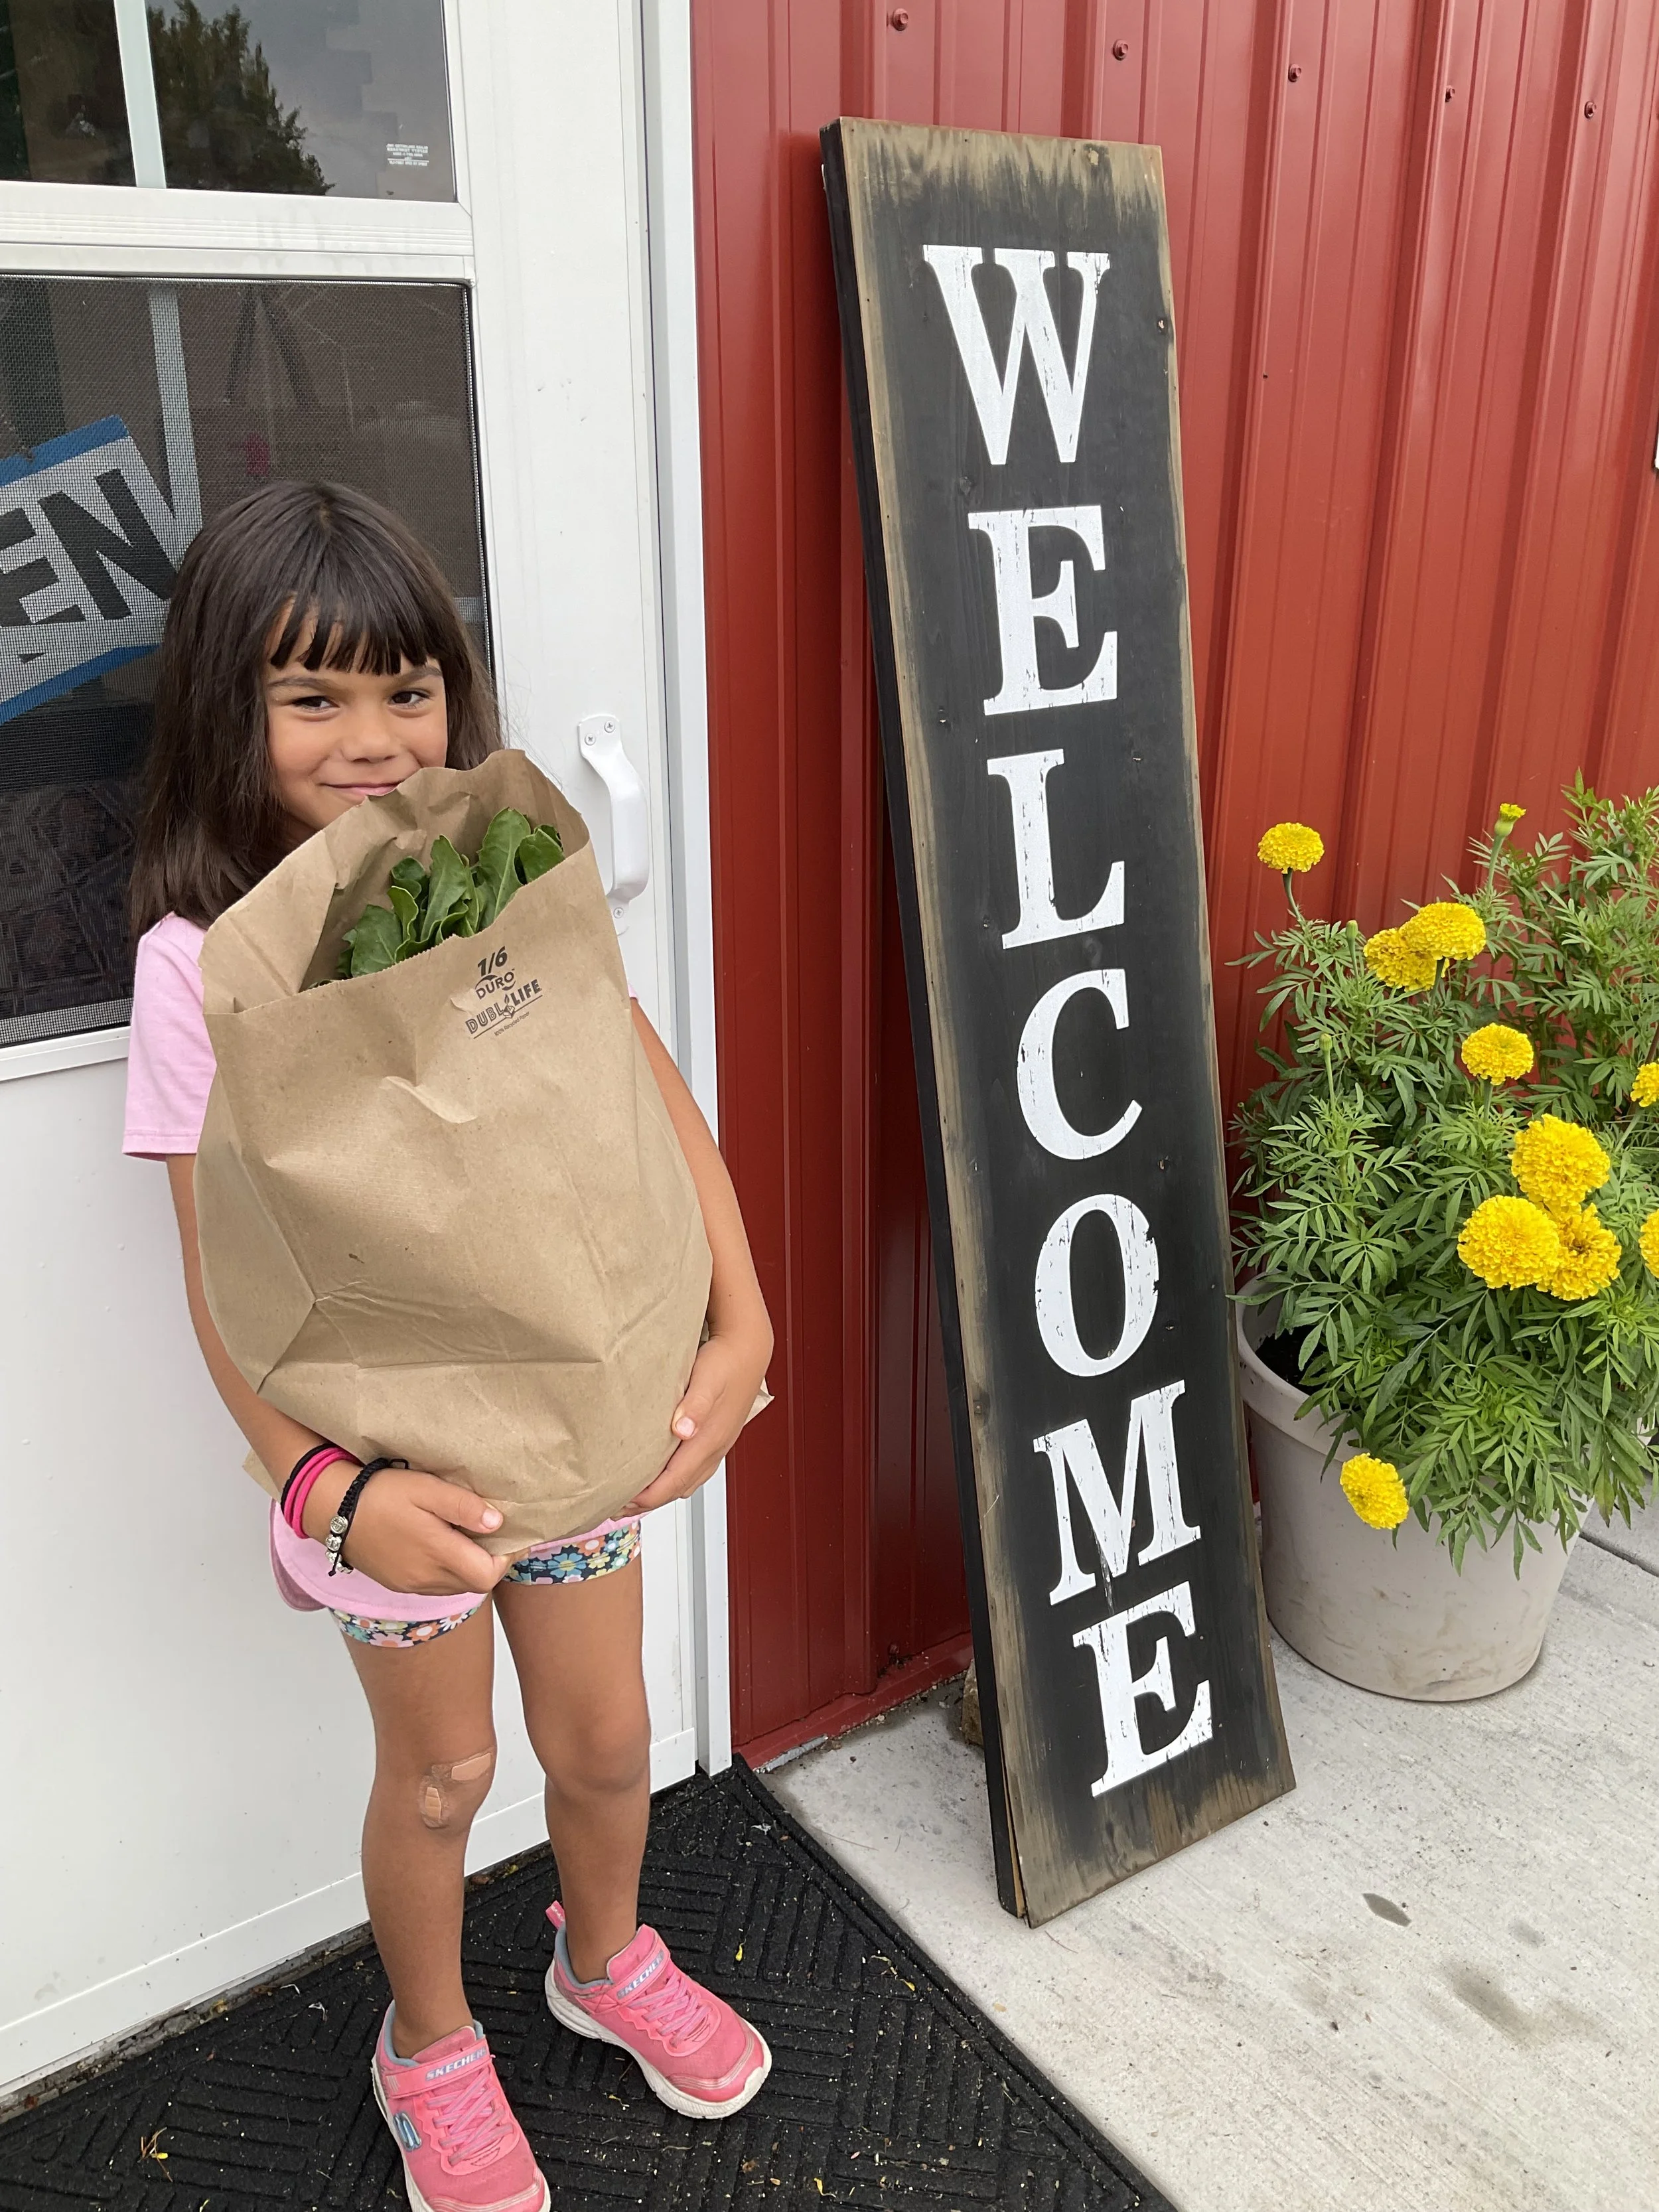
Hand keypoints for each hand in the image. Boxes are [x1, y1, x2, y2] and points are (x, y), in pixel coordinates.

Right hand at [301, 1464, 510, 1596]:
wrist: (333, 1508)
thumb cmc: (381, 1493)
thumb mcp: (425, 1489)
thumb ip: (463, 1507)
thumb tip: (497, 1523)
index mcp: (436, 1554)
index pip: (487, 1575)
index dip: (506, 1558)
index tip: (510, 1535)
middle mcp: (424, 1577)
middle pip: (475, 1584)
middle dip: (490, 1563)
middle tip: (493, 1533)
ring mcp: (409, 1584)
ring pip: (455, 1586)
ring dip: (469, 1568)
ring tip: (469, 1537)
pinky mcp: (397, 1583)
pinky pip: (434, 1585)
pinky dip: (447, 1571)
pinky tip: (443, 1546)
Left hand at [627, 1329, 770, 1512]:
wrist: (748, 1349)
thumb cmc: (725, 1361)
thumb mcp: (708, 1379)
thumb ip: (695, 1406)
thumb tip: (682, 1431)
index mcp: (709, 1440)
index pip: (674, 1481)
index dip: (647, 1497)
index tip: (620, 1501)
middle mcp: (714, 1448)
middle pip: (678, 1489)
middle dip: (648, 1502)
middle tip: (616, 1506)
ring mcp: (717, 1446)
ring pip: (687, 1483)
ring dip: (660, 1493)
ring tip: (633, 1496)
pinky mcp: (716, 1439)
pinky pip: (693, 1471)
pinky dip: (673, 1481)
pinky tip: (660, 1474)